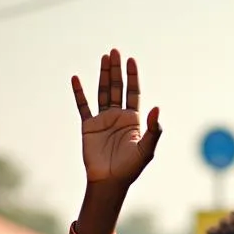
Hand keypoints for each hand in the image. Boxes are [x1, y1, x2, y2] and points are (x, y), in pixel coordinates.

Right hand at [71, 48, 161, 185]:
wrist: (109, 181)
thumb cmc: (130, 168)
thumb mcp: (146, 150)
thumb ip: (153, 130)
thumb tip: (157, 108)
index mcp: (133, 120)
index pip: (133, 92)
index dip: (132, 76)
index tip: (131, 60)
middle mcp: (118, 117)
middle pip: (117, 88)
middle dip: (116, 70)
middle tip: (115, 51)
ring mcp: (103, 120)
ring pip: (102, 92)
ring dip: (103, 75)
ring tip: (104, 57)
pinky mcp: (88, 126)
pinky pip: (83, 106)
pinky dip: (79, 93)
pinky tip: (76, 78)